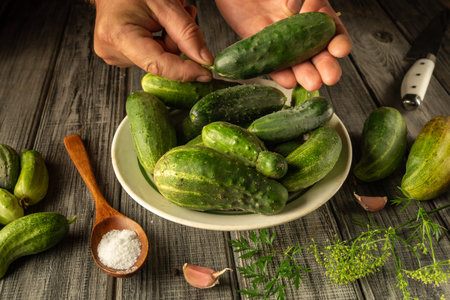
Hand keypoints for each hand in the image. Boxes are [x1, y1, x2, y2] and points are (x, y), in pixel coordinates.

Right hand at [93, 0, 212, 81]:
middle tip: (184, 12)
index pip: (159, 65)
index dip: (185, 71)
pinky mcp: (120, 55)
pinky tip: (158, 23)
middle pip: (161, 61)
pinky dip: (161, 40)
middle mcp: (113, 51)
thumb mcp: (165, 3)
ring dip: (170, 38)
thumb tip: (205, 61)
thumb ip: (187, 33)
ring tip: (166, 14)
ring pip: (159, 59)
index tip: (206, 74)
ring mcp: (115, 55)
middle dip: (177, 41)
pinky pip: (151, 55)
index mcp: (119, 36)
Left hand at [215, 0, 351, 89]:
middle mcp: (300, 30)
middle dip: (325, 65)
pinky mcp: (260, 48)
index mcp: (314, 12)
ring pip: (296, 62)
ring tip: (312, 83)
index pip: (332, 30)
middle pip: (317, 52)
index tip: (339, 50)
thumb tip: (296, 8)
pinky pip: (272, 64)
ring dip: (305, 74)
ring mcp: (281, 41)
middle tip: (330, 77)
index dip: (338, 42)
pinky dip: (280, 73)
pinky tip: (289, 81)